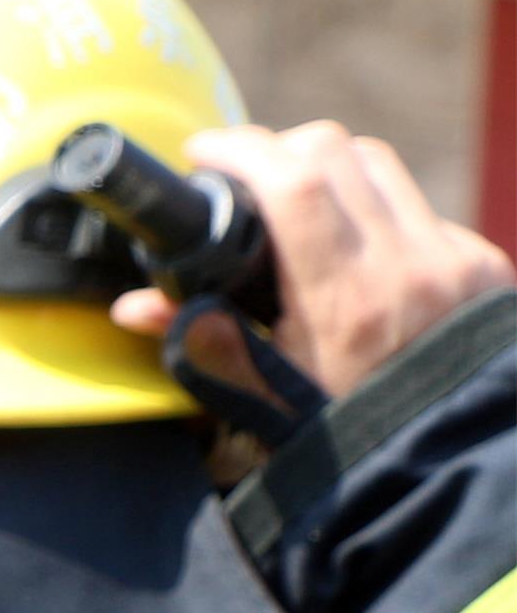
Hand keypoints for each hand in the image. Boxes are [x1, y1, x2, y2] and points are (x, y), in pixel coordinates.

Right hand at [114, 120, 509, 402]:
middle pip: (335, 150)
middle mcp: (407, 267)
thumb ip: (204, 349)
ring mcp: (453, 260)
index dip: (241, 149)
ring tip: (293, 198)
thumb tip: (131, 306)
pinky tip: (354, 247)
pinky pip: (417, 207)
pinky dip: (375, 210)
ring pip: (379, 164)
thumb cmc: (352, 439)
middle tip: (242, 173)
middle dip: (277, 148)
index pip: (295, 182)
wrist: (451, 464)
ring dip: (328, 166)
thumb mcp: (268, 402)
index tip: (204, 150)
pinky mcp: (483, 264)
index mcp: (345, 301)